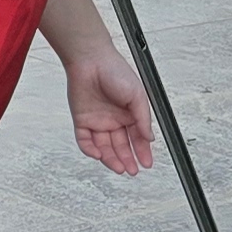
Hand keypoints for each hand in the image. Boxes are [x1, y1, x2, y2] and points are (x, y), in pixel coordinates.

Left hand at [64, 40, 153, 173]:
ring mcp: (98, 121)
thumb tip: (150, 137)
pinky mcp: (82, 120)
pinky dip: (91, 150)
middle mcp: (114, 119)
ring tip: (119, 167)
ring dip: (112, 158)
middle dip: (128, 159)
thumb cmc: (115, 71)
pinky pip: (85, 141)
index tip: (147, 163)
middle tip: (132, 170)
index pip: (138, 138)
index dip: (143, 151)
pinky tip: (99, 154)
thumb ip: (143, 118)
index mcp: (130, 113)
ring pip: (105, 147)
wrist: (90, 60)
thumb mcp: (137, 95)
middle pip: (121, 146)